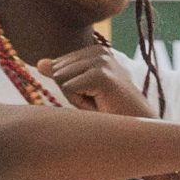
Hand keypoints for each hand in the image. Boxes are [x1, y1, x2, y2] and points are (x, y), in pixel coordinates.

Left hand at [39, 41, 155, 117]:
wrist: (139, 129)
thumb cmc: (112, 112)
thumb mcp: (83, 91)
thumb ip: (63, 74)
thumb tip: (40, 63)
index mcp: (95, 51)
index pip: (58, 66)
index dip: (71, 88)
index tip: (94, 96)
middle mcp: (99, 51)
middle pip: (57, 71)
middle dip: (71, 93)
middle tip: (97, 102)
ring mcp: (101, 61)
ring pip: (61, 79)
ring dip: (76, 99)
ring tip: (99, 103)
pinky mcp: (101, 75)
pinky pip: (68, 89)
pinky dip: (80, 104)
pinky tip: (101, 106)